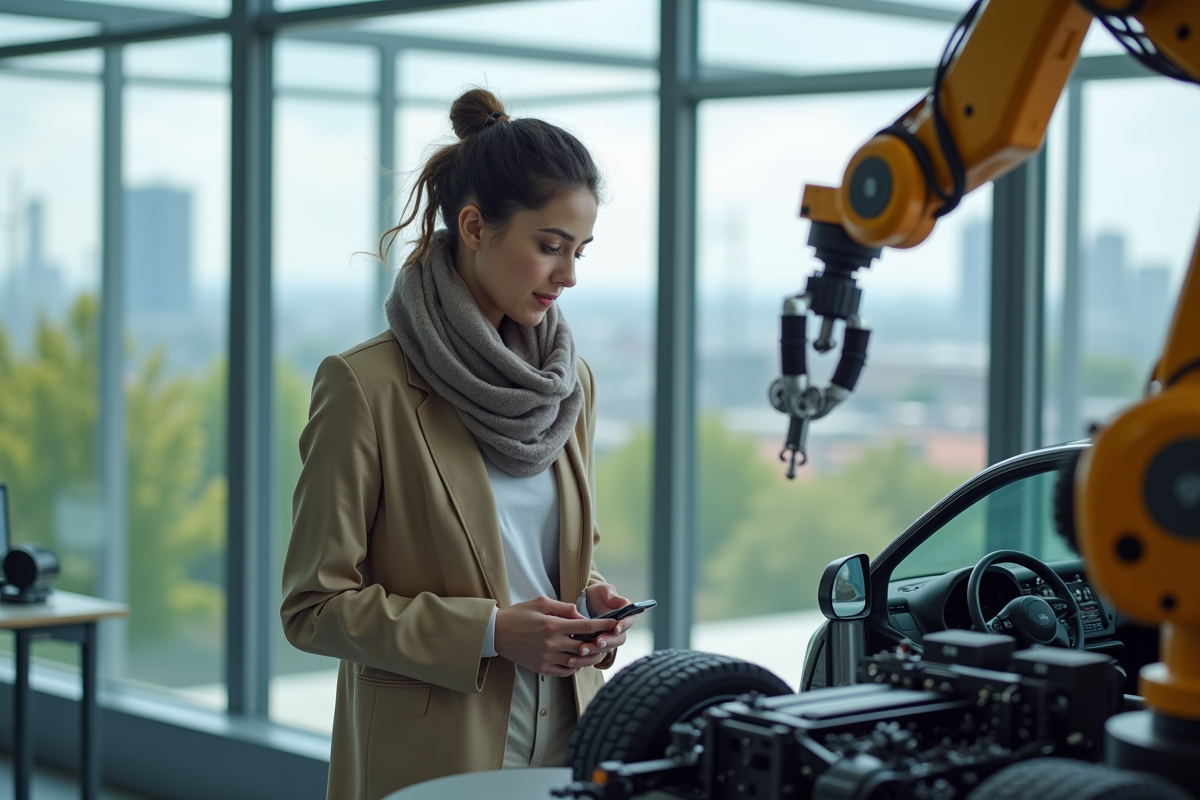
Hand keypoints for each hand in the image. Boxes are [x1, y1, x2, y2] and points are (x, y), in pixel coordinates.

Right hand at [494, 596, 617, 676]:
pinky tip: (578, 659)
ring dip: (589, 657)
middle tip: (608, 638)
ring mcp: (547, 657)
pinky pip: (565, 671)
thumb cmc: (518, 614)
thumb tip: (580, 615)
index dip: (603, 625)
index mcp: (553, 625)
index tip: (615, 623)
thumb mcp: (540, 602)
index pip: (585, 626)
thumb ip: (563, 608)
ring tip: (596, 650)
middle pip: (585, 646)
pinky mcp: (541, 668)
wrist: (496, 633)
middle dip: (600, 642)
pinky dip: (575, 667)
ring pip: (577, 662)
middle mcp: (552, 643)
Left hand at [578, 583, 632, 661]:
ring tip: (582, 650)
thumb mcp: (604, 590)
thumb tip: (619, 601)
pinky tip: (574, 659)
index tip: (615, 628)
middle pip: (618, 640)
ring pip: (605, 650)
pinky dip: (584, 659)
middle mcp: (618, 631)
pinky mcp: (596, 648)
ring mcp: (607, 640)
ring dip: (594, 652)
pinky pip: (593, 656)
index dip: (623, 626)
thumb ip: (611, 595)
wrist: (585, 602)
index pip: (629, 622)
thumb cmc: (598, 594)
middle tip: (598, 642)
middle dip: (608, 642)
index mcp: (624, 616)